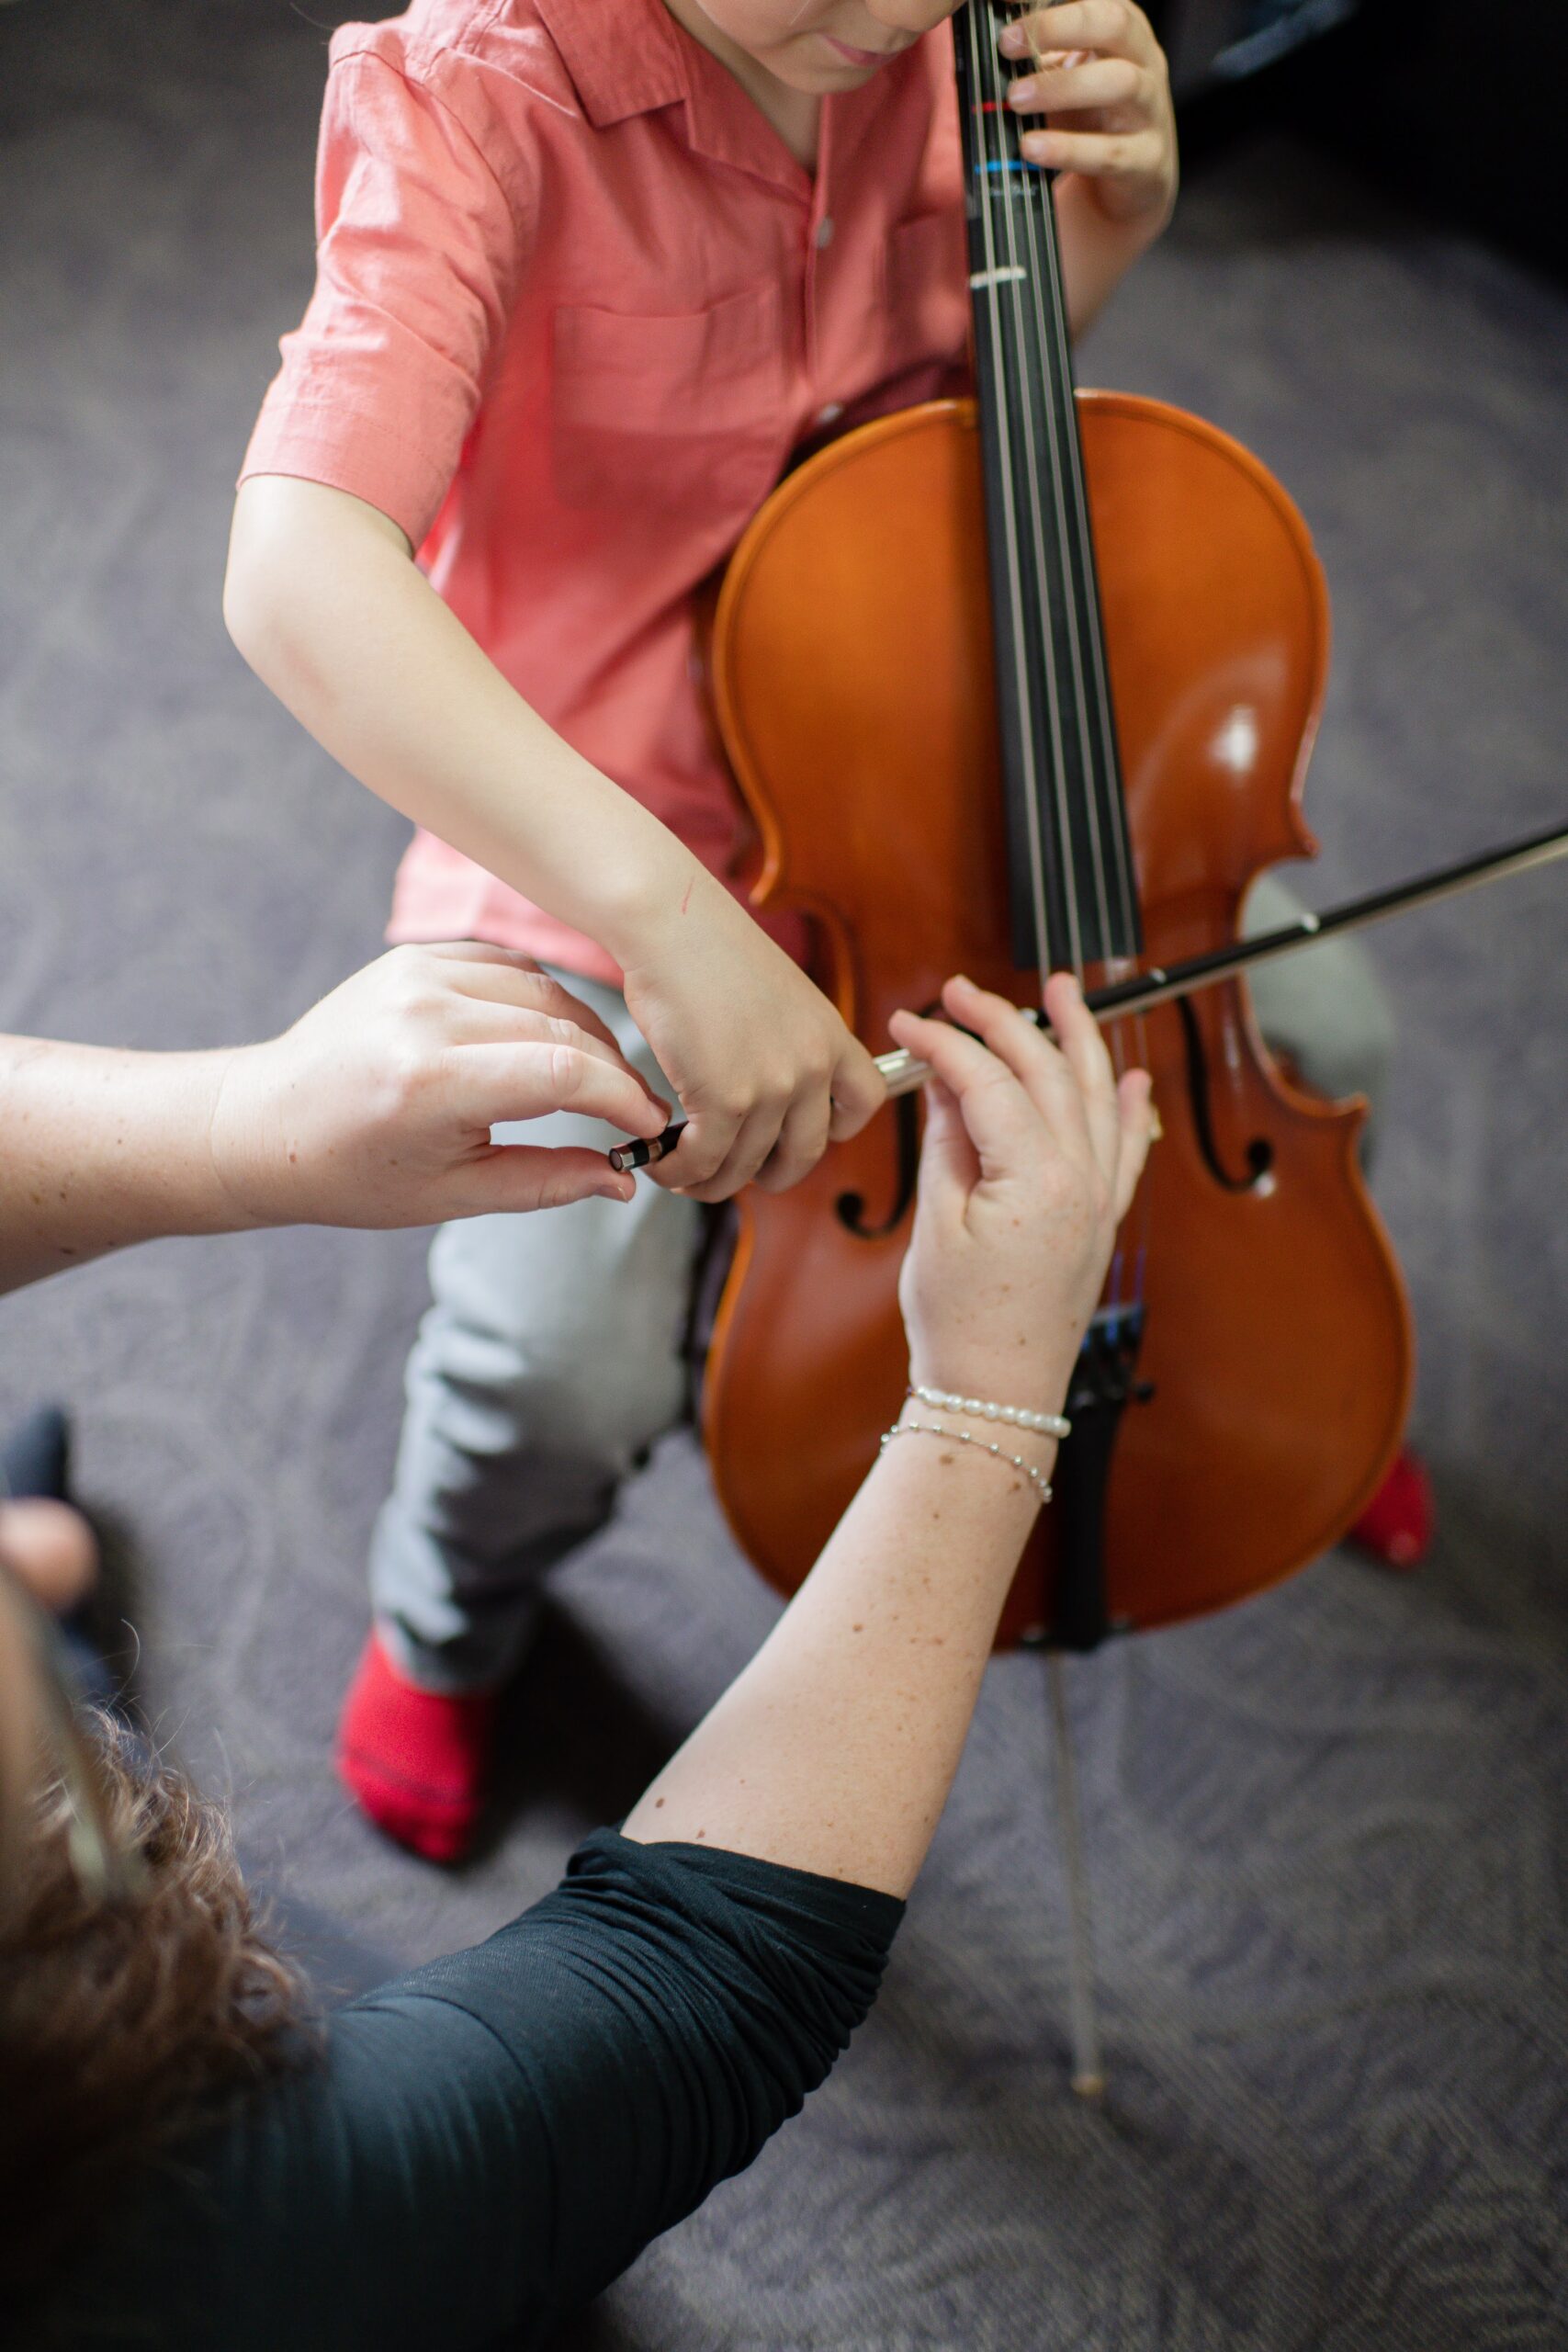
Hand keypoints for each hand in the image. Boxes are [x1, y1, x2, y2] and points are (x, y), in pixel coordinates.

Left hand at [208, 943, 667, 1226]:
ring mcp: (416, 974)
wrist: (264, 1123)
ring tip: (598, 1082)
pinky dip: (542, 1000)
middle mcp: (424, 1014)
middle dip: (614, 1072)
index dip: (624, 1099)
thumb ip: (546, 1183)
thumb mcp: (452, 1195)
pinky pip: (508, 966)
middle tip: (636, 1113)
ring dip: (585, 1033)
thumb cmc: (355, 1174)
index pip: (563, 1072)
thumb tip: (625, 1180)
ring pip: (543, 989)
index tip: (651, 1129)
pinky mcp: (415, 956)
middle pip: (563, 1026)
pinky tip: (551, 1039)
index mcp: (429, 1081)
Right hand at [617, 866, 884, 1201]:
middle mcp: (812, 1066)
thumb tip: (767, 1082)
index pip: (866, 1100)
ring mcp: (773, 1086)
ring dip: (709, 1181)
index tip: (800, 1133)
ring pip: (745, 1167)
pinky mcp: (725, 1099)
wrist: (672, 927)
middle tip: (736, 1172)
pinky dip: (679, 1171)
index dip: (837, 1129)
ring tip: (681, 1173)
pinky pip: (705, 1160)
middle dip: (769, 1174)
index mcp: (830, 1035)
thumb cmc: (708, 951)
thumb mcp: (778, 994)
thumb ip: (788, 1040)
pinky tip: (660, 1162)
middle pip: (805, 1154)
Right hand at [892, 971, 1153, 1406]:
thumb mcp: (937, 1225)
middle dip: (1002, 1022)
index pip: (990, 1081)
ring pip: (1095, 1094)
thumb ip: (947, 1144)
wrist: (998, 1394)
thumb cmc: (960, 1324)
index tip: (906, 1025)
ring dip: (1079, 1037)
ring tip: (1064, 990)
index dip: (945, 1044)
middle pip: (1045, 1072)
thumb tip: (944, 1083)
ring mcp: (1098, 1198)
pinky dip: (1130, 1107)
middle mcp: (1080, 1179)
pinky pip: (1126, 1149)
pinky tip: (1131, 1077)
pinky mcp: (1101, 1220)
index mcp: (1036, 1178)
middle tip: (959, 992)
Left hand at [999, 0, 1177, 232]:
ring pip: (1120, 82)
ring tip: (1014, 99)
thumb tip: (992, 41)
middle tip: (1007, 44)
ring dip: (1061, 87)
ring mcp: (1151, 109)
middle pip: (1114, 23)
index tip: (1005, 1)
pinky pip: (1109, 152)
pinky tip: (1031, 148)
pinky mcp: (1148, 159)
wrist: (1135, 182)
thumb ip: (1039, 55)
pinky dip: (1067, 150)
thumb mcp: (1066, 76)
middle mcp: (1145, 60)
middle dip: (1057, 27)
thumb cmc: (1094, 118)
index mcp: (1124, 30)